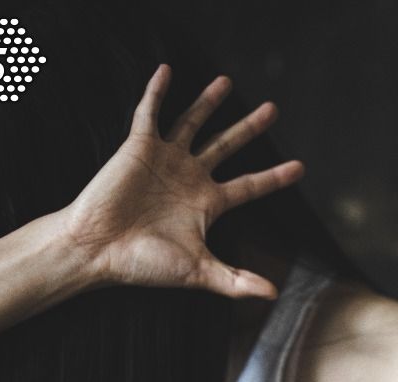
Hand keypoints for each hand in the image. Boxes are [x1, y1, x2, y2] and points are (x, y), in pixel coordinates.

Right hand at [61, 64, 303, 298]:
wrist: (97, 249)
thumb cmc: (144, 263)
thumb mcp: (198, 272)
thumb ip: (236, 281)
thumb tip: (273, 294)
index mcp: (207, 204)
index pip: (249, 186)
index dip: (274, 177)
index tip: (300, 167)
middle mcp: (189, 177)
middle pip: (227, 145)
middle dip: (250, 127)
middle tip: (273, 109)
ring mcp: (165, 160)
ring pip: (193, 123)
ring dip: (208, 102)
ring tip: (227, 81)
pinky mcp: (138, 147)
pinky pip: (150, 113)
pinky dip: (157, 91)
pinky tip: (167, 70)